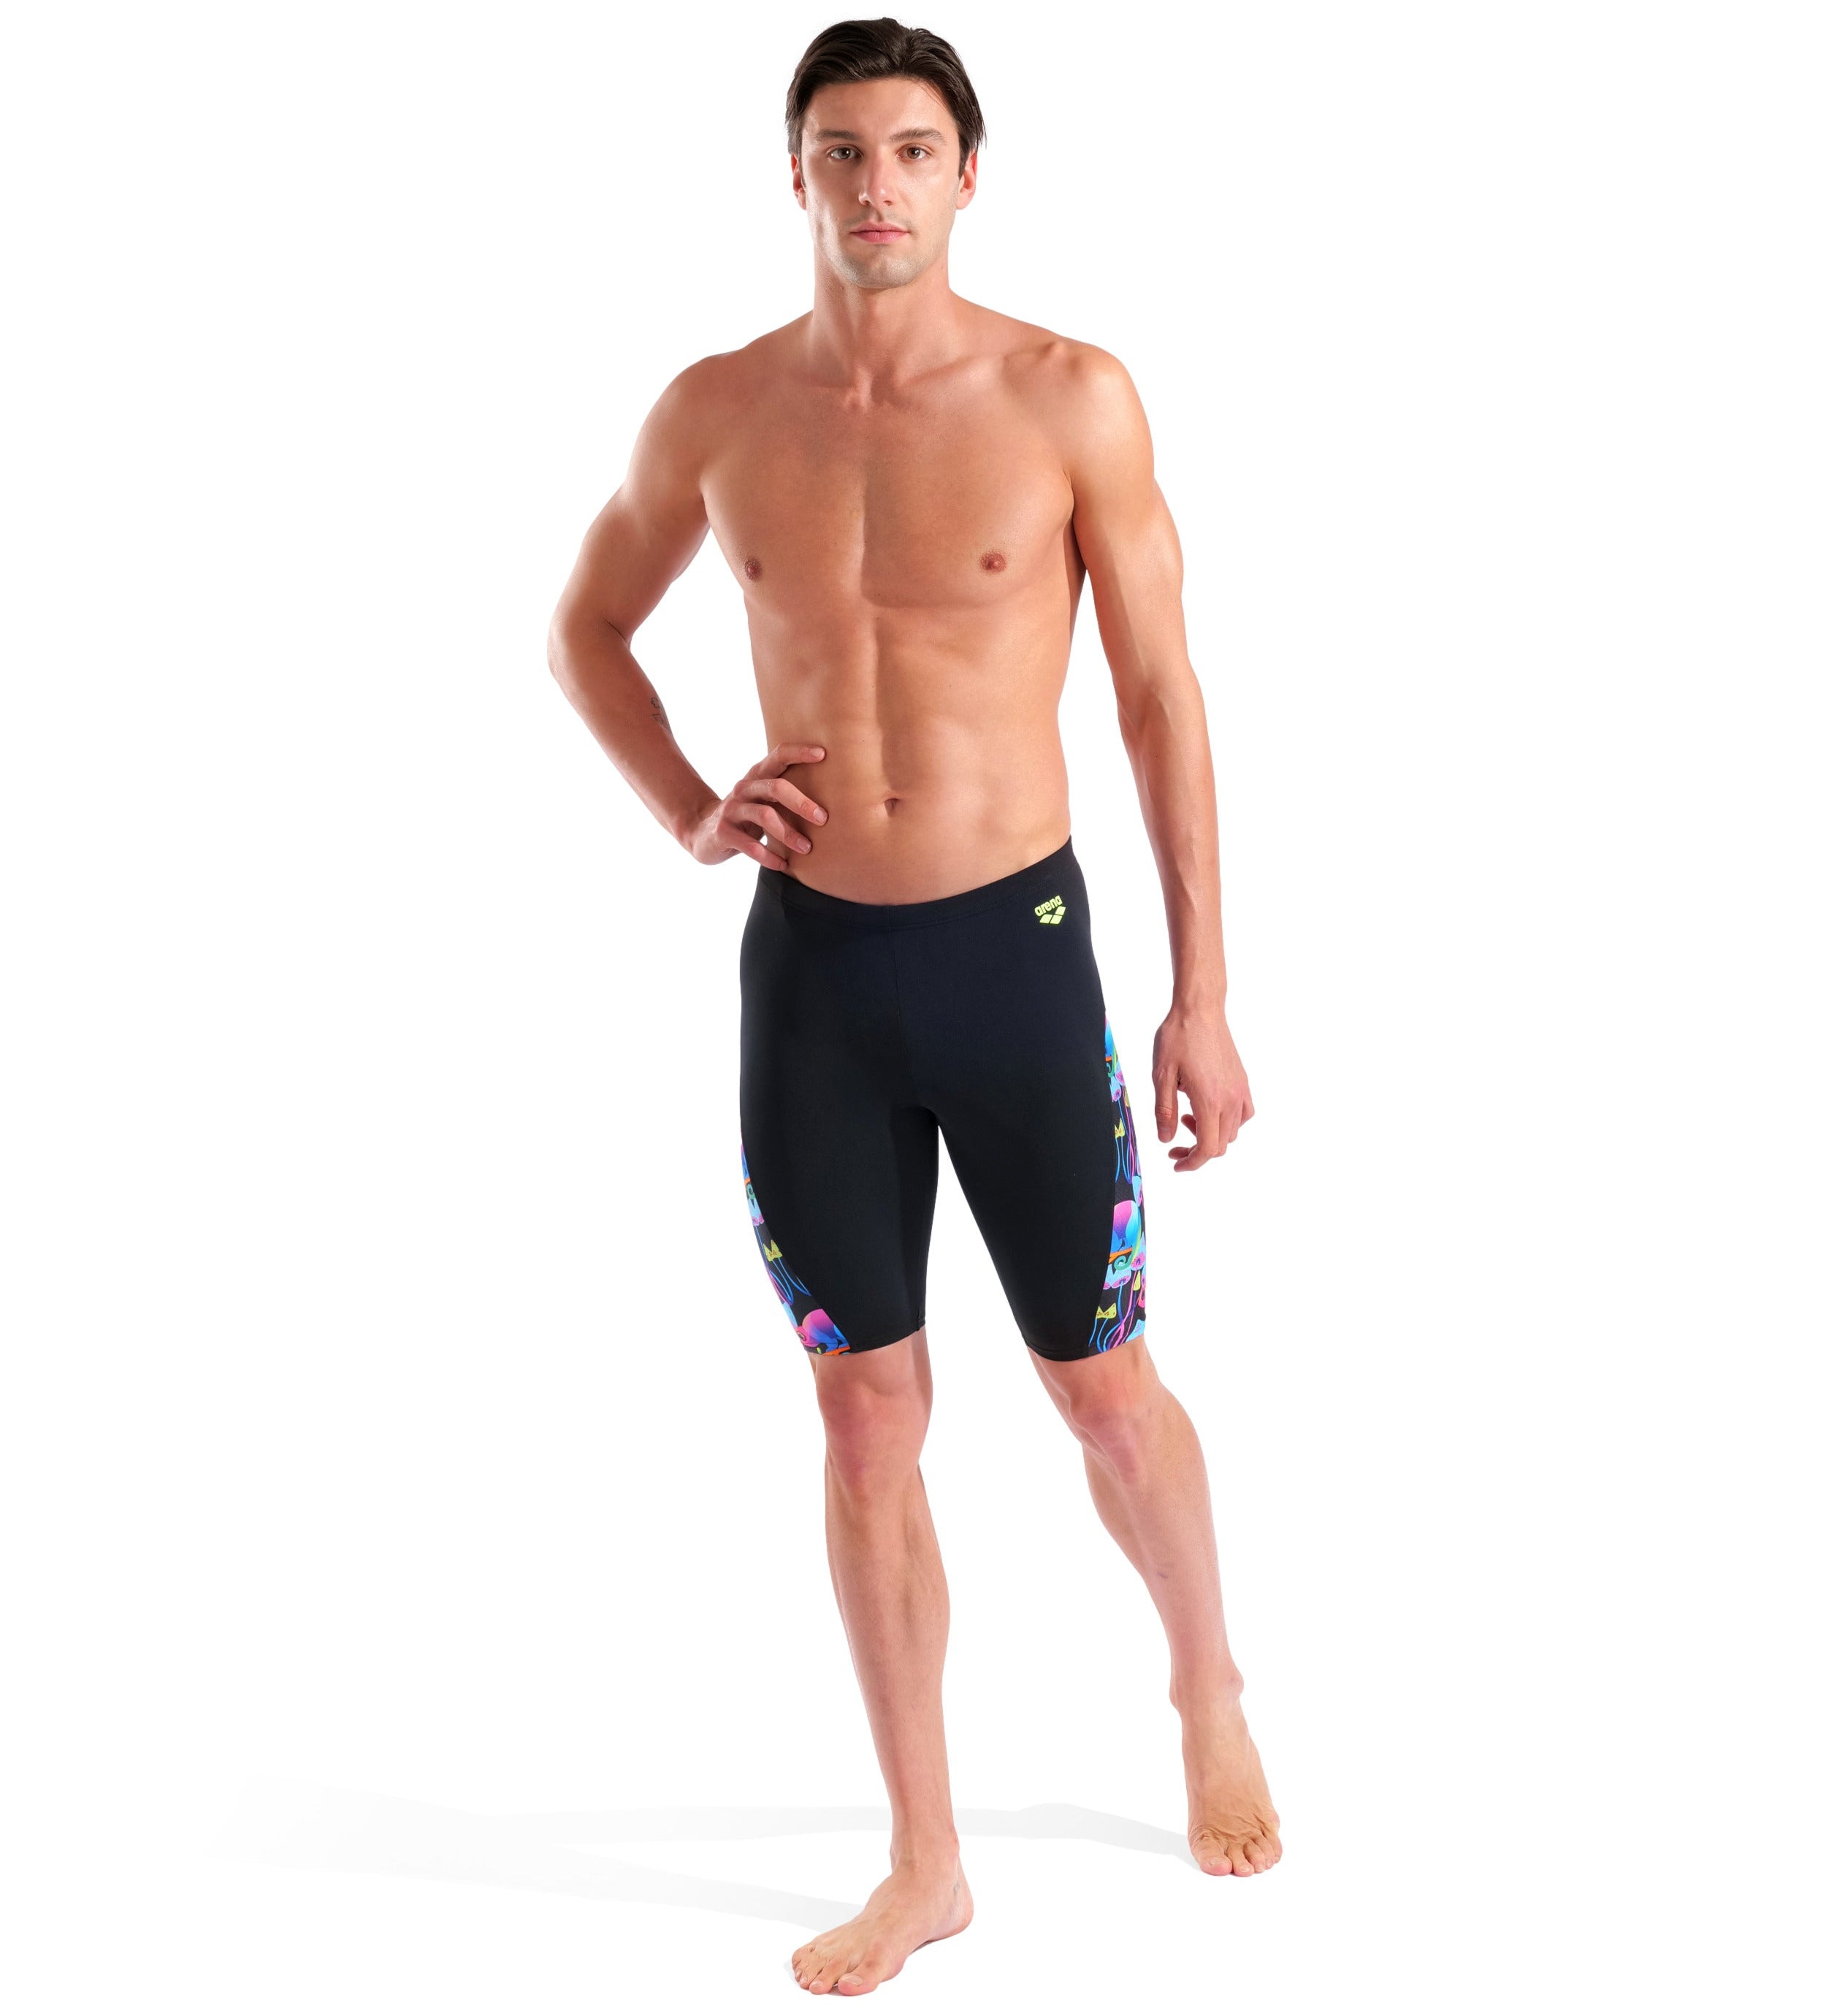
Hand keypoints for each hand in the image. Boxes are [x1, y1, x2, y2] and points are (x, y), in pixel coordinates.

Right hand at [688, 742, 827, 867]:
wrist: (702, 832)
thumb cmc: (746, 816)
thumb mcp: (764, 800)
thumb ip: (786, 794)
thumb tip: (831, 797)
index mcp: (757, 776)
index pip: (778, 756)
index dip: (799, 753)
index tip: (823, 754)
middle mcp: (744, 788)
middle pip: (775, 787)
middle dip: (802, 802)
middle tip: (823, 818)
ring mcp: (732, 810)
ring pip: (765, 816)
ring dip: (789, 834)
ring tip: (807, 848)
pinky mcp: (723, 832)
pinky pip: (750, 845)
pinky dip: (769, 857)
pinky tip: (783, 865)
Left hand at [1153, 1005, 1254, 1171]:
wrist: (1200, 1010)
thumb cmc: (1178, 1038)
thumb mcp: (1161, 1075)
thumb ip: (1164, 1111)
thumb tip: (1166, 1139)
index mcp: (1209, 1100)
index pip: (1208, 1148)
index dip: (1192, 1162)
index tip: (1176, 1163)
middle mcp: (1230, 1099)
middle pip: (1221, 1144)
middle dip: (1197, 1151)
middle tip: (1174, 1144)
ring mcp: (1239, 1090)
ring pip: (1233, 1132)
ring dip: (1211, 1135)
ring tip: (1187, 1119)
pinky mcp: (1242, 1081)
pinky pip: (1244, 1114)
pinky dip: (1229, 1122)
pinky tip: (1210, 1110)